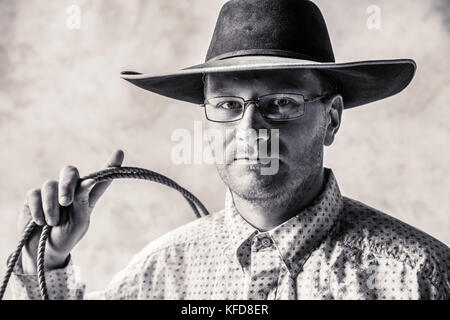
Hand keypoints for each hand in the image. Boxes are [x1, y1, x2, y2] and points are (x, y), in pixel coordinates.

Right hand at [18, 150, 124, 272]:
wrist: (43, 253)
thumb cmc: (65, 238)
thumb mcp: (78, 223)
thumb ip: (82, 202)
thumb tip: (86, 182)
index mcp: (87, 197)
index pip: (100, 179)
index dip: (110, 165)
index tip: (119, 152)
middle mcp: (70, 190)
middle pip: (70, 171)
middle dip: (67, 184)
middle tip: (66, 201)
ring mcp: (51, 192)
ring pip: (50, 184)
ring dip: (51, 206)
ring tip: (52, 223)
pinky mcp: (34, 197)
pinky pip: (35, 194)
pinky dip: (38, 209)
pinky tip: (40, 222)